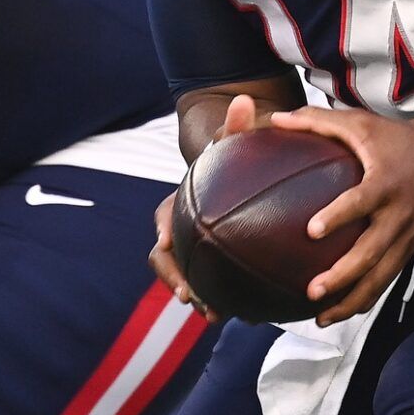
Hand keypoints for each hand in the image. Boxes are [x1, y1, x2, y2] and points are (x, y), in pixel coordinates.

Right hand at [148, 190, 219, 323]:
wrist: (220, 180)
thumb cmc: (198, 189)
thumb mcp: (180, 198)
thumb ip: (165, 218)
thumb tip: (162, 243)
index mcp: (168, 240)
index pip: (162, 262)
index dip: (173, 280)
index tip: (185, 296)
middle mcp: (180, 254)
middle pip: (182, 284)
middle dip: (197, 301)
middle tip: (212, 314)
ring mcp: (197, 262)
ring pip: (200, 290)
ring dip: (209, 305)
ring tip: (224, 316)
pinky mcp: (218, 266)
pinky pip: (219, 286)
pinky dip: (228, 299)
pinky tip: (246, 311)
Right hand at [151, 94, 269, 321]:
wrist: (241, 171)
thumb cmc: (235, 155)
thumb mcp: (234, 140)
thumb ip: (237, 124)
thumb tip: (245, 100)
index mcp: (177, 207)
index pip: (162, 228)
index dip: (165, 243)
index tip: (172, 256)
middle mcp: (180, 232)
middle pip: (168, 263)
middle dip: (177, 282)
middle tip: (195, 300)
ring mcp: (195, 250)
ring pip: (191, 280)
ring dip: (202, 298)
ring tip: (219, 314)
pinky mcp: (216, 264)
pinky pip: (216, 286)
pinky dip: (226, 299)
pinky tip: (251, 312)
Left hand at [269, 107, 413, 326]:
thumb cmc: (392, 138)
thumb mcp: (359, 123)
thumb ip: (318, 121)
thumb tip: (274, 118)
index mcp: (386, 181)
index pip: (362, 201)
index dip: (340, 215)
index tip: (312, 230)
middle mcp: (399, 214)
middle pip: (373, 252)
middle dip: (344, 275)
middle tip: (312, 290)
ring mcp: (406, 236)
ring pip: (381, 277)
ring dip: (352, 299)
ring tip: (320, 316)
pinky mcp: (408, 249)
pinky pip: (386, 281)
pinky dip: (363, 300)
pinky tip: (336, 314)